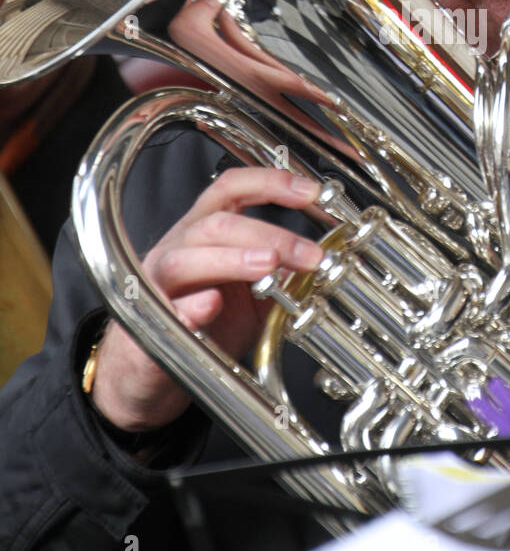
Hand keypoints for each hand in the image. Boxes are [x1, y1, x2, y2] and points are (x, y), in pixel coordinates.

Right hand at [90, 167, 322, 432]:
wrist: (150, 369)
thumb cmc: (203, 322)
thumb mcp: (248, 292)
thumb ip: (279, 274)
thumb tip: (319, 264)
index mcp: (203, 231)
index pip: (232, 189)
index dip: (270, 181)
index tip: (311, 191)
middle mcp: (177, 249)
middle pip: (218, 225)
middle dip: (269, 235)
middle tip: (309, 255)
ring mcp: (157, 285)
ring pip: (185, 259)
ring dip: (231, 259)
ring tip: (267, 267)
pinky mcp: (149, 326)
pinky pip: (165, 311)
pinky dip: (189, 307)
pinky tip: (211, 305)